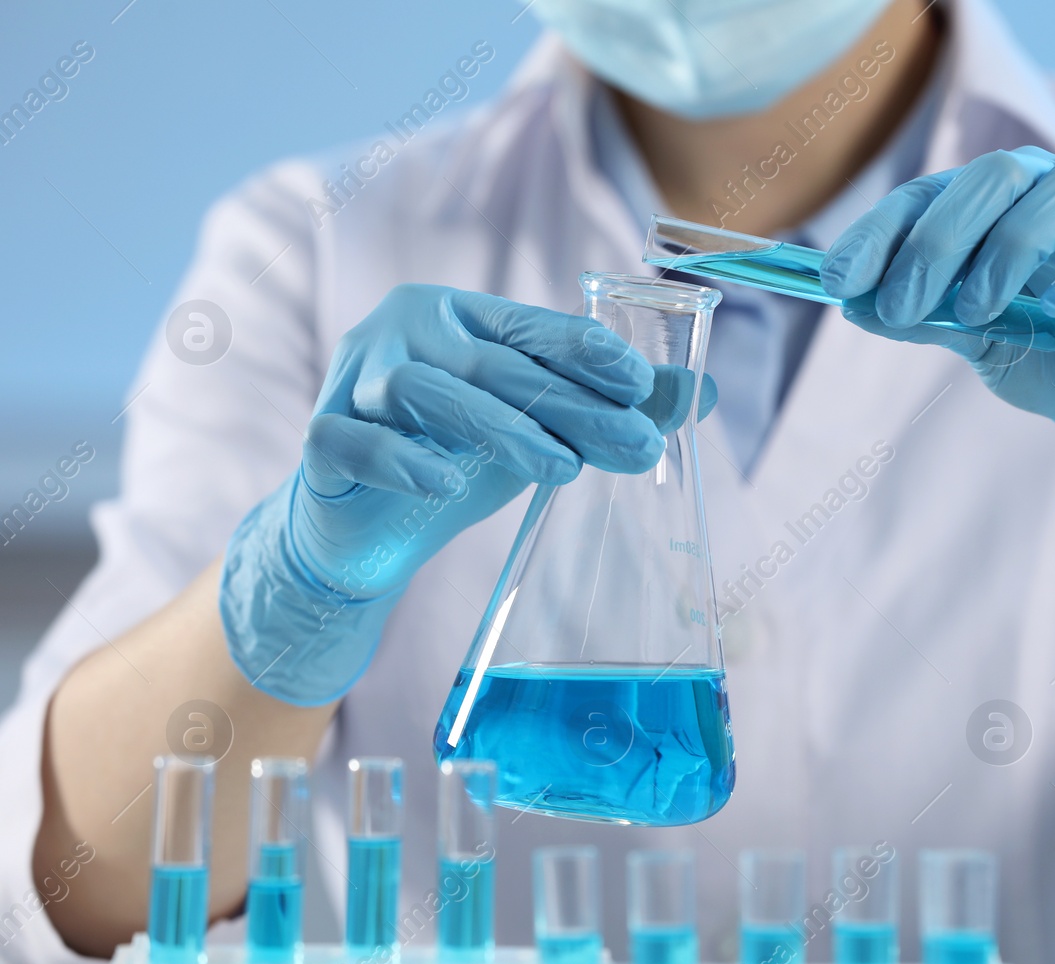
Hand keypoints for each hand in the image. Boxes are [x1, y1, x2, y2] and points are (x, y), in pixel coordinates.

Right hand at [221, 284, 713, 703]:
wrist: (362, 526)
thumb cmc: (455, 459)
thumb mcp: (540, 433)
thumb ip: (610, 410)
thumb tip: (704, 392)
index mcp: (460, 318)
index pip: (530, 328)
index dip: (584, 351)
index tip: (641, 383)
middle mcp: (404, 334)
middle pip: (493, 365)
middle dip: (570, 405)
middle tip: (637, 442)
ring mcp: (355, 380)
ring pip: (426, 393)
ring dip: (499, 429)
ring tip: (563, 468)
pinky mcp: (322, 439)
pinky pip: (355, 441)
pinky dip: (400, 459)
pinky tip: (444, 484)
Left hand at [820, 147, 1054, 446]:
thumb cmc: (1046, 359)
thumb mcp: (973, 342)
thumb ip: (924, 316)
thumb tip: (853, 302)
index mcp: (992, 206)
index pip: (927, 196)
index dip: (879, 233)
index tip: (837, 280)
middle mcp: (1046, 189)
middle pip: (990, 178)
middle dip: (936, 241)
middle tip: (901, 305)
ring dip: (1009, 248)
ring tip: (980, 312)